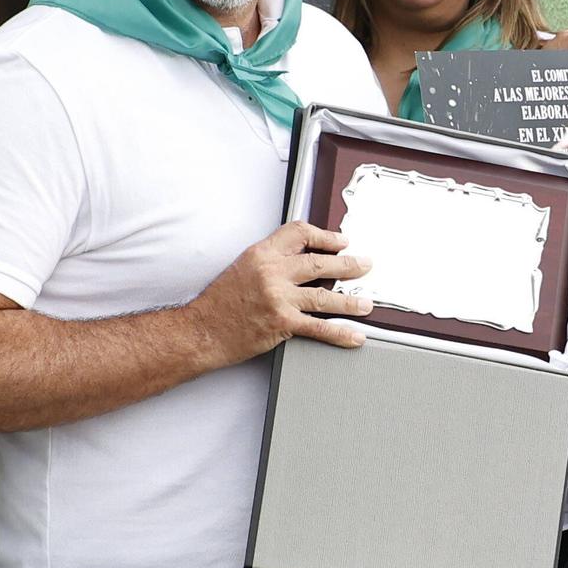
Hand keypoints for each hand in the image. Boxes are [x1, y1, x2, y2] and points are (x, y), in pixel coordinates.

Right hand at [185, 221, 373, 362]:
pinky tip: (354, 335)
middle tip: (365, 265)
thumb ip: (272, 261)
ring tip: (367, 302)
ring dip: (351, 300)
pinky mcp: (281, 323)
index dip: (325, 236)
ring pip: (325, 295)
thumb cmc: (219, 303)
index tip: (340, 241)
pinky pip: (319, 327)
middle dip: (348, 264)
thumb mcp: (243, 267)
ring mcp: (278, 298)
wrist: (201, 331)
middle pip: (320, 262)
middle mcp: (272, 272)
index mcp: (262, 253)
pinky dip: (341, 333)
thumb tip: (302, 261)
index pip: (300, 233)